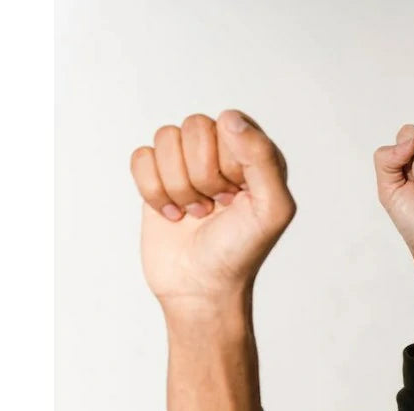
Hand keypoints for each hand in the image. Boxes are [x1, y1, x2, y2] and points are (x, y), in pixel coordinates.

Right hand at [130, 110, 295, 315]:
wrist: (201, 288)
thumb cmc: (241, 251)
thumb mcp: (271, 209)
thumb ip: (263, 158)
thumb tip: (229, 118)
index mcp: (256, 154)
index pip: (229, 124)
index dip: (228, 161)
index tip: (237, 195)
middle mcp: (222, 152)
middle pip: (194, 127)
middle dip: (201, 175)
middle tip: (216, 205)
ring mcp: (187, 163)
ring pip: (165, 138)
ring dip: (177, 185)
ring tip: (197, 211)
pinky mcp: (157, 178)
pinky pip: (141, 157)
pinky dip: (153, 191)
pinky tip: (173, 214)